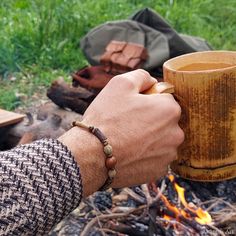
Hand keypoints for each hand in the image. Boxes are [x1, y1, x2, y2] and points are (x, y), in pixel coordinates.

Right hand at [59, 69, 183, 195]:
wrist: (92, 155)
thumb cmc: (106, 118)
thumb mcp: (121, 83)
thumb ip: (142, 76)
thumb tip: (152, 82)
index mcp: (170, 109)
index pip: (164, 99)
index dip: (147, 100)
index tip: (132, 107)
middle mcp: (176, 133)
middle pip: (164, 121)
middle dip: (150, 119)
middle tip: (127, 123)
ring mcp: (168, 155)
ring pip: (160, 140)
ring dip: (148, 138)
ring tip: (127, 139)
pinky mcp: (159, 171)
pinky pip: (154, 157)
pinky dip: (145, 154)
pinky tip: (129, 153)